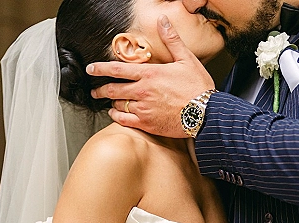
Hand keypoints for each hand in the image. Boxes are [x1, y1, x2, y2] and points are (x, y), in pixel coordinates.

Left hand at [88, 16, 213, 137]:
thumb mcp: (186, 59)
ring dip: (112, 104)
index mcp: (149, 74)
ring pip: (118, 106)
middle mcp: (143, 91)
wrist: (206, 114)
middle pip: (113, 90)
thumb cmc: (198, 88)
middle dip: (100, 90)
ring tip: (110, 103)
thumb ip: (171, 40)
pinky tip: (116, 115)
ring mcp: (144, 109)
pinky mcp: (148, 124)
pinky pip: (125, 121)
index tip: (91, 69)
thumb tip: (163, 21)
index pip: (117, 69)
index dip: (100, 69)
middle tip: (95, 91)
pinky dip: (117, 118)